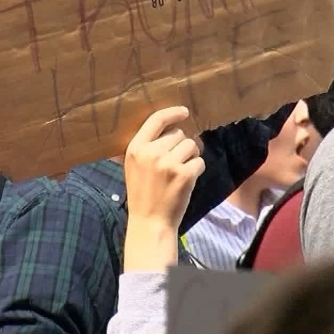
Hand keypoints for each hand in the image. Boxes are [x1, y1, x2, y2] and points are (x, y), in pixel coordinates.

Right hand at [124, 107, 204, 231]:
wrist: (149, 221)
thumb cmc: (143, 194)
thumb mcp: (134, 166)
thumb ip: (147, 146)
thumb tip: (172, 128)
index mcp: (136, 148)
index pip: (156, 120)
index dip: (172, 113)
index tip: (184, 112)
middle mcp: (151, 153)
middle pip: (179, 134)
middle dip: (182, 145)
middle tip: (177, 162)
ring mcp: (168, 163)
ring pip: (192, 145)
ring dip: (192, 156)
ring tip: (182, 171)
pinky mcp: (184, 175)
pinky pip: (199, 161)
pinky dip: (197, 169)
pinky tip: (186, 181)